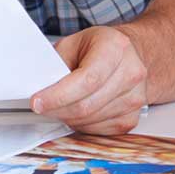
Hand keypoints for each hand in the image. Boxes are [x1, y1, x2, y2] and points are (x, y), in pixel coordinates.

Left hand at [30, 25, 148, 134]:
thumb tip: (41, 88)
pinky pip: (100, 130)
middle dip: (58, 110)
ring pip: (91, 120)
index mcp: (115, 47)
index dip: (59, 95)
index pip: (87, 79)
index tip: (38, 102)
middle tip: (41, 107)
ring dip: (68, 117)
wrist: (128, 55)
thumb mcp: (73, 44)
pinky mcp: (133, 117)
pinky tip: (76, 112)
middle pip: (88, 104)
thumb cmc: (99, 47)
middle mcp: (131, 72)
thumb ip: (57, 64)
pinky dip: (82, 125)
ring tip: (59, 106)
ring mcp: (136, 97)